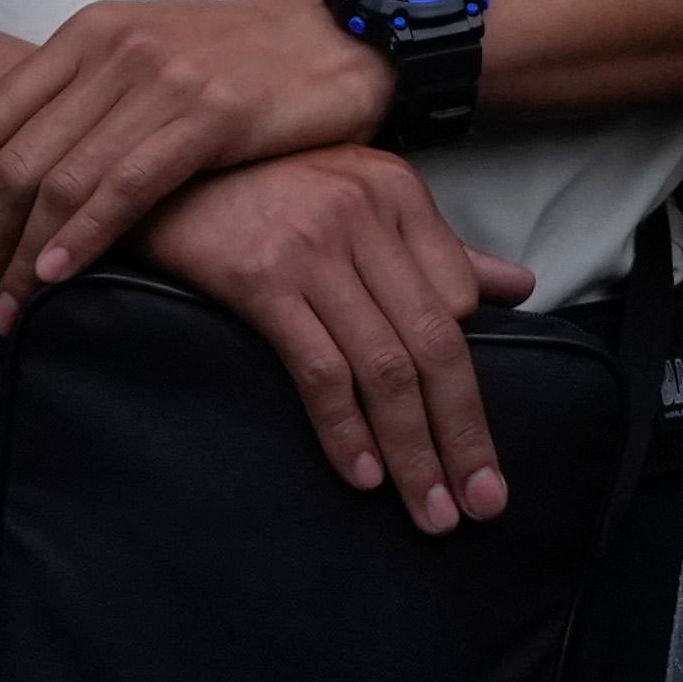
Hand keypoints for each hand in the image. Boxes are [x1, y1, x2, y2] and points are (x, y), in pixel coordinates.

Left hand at [0, 0, 391, 314]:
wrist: (350, 30)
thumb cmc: (255, 56)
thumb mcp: (156, 56)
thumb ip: (93, 100)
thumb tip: (28, 175)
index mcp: (91, 32)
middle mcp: (115, 48)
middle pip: (14, 158)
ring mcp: (162, 78)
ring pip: (61, 180)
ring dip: (22, 255)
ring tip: (8, 307)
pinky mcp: (211, 113)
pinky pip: (125, 186)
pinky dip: (82, 236)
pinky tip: (60, 273)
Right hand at [137, 148, 519, 533]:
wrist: (161, 170)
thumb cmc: (269, 188)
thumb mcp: (364, 198)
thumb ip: (441, 249)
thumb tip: (521, 289)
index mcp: (401, 195)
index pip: (460, 302)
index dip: (468, 384)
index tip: (479, 452)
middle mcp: (367, 217)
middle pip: (435, 343)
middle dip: (463, 433)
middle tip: (484, 504)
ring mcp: (315, 248)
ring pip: (384, 366)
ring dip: (412, 450)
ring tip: (430, 511)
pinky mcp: (260, 280)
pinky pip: (318, 368)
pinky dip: (344, 429)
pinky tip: (362, 475)